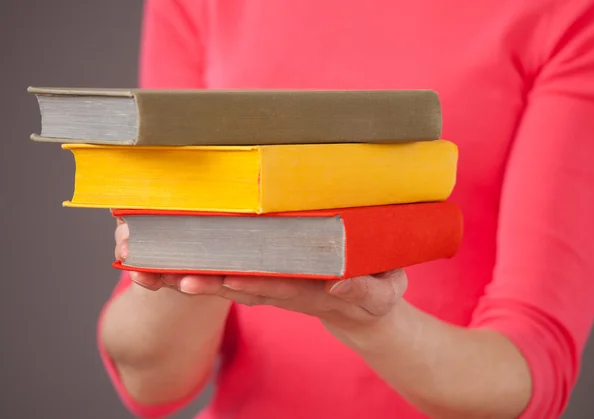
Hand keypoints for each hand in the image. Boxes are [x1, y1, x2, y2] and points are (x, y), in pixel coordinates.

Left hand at [115, 217, 407, 345]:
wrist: (363, 308)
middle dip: (202, 281)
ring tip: (151, 271)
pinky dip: (201, 267)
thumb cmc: (376, 294)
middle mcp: (282, 288)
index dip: (245, 282)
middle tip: (167, 277)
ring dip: (191, 275)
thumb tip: (341, 283)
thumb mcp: (383, 292)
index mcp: (310, 290)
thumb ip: (366, 290)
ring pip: (227, 278)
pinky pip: (232, 271)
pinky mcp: (268, 276)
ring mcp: (272, 283)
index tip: (215, 278)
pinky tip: (170, 261)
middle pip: (237, 284)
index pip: (273, 286)